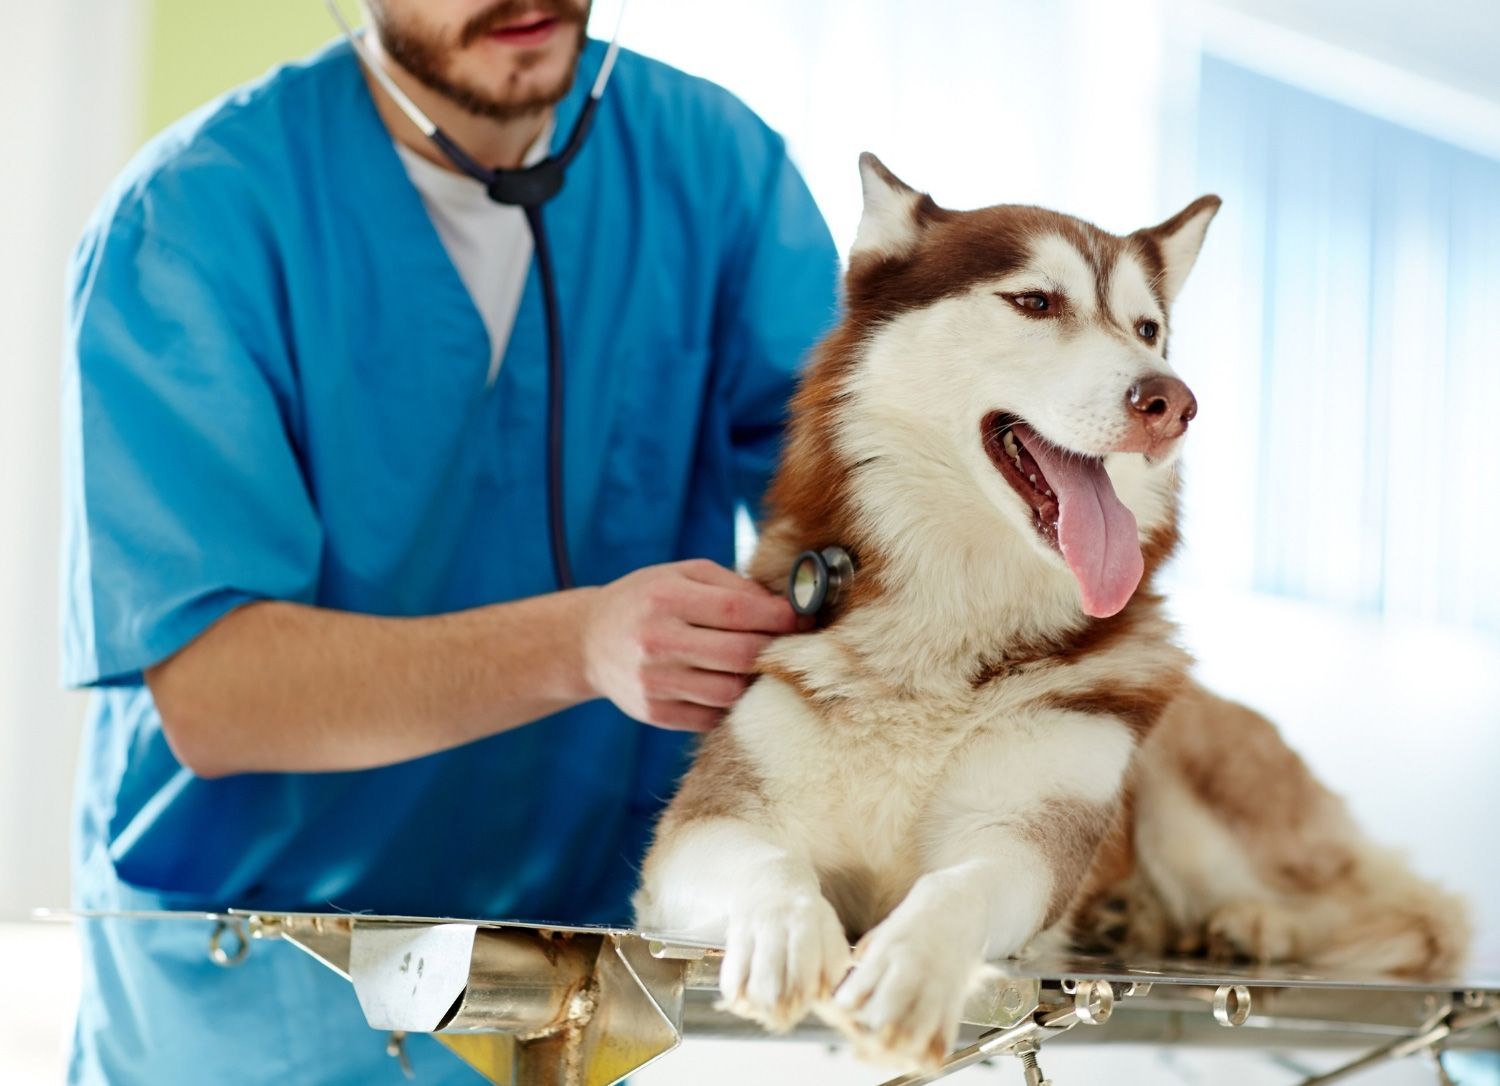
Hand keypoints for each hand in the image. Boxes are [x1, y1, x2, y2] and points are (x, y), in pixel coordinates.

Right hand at [580, 559, 799, 731]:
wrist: (589, 641)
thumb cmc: (647, 600)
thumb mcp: (681, 576)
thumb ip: (732, 586)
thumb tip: (785, 608)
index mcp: (665, 599)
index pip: (737, 611)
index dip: (778, 617)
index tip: (801, 617)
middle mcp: (656, 641)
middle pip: (739, 655)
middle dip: (774, 649)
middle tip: (791, 644)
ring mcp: (653, 682)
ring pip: (730, 692)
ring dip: (754, 680)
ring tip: (759, 665)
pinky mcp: (654, 712)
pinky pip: (711, 716)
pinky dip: (730, 703)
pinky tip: (731, 684)